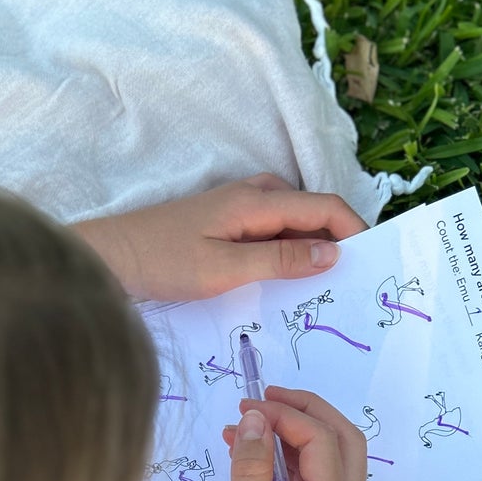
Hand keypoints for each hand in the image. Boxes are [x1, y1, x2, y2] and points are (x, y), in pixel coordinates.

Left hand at [71, 174, 367, 302]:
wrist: (109, 256)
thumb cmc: (162, 263)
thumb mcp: (226, 269)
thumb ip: (281, 259)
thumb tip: (333, 252)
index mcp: (257, 200)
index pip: (325, 207)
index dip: (354, 232)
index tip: (372, 265)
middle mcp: (253, 193)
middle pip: (312, 211)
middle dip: (336, 241)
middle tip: (351, 284)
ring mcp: (238, 204)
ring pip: (292, 220)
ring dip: (310, 247)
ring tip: (322, 288)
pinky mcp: (224, 220)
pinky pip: (271, 229)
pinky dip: (286, 249)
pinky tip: (283, 279)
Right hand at [215, 387, 366, 480]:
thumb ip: (251, 475)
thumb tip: (256, 420)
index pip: (319, 440)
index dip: (284, 414)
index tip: (243, 408)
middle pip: (344, 439)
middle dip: (305, 410)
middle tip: (261, 398)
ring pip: (337, 460)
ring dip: (300, 434)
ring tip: (251, 426)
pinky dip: (296, 463)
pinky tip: (258, 462)